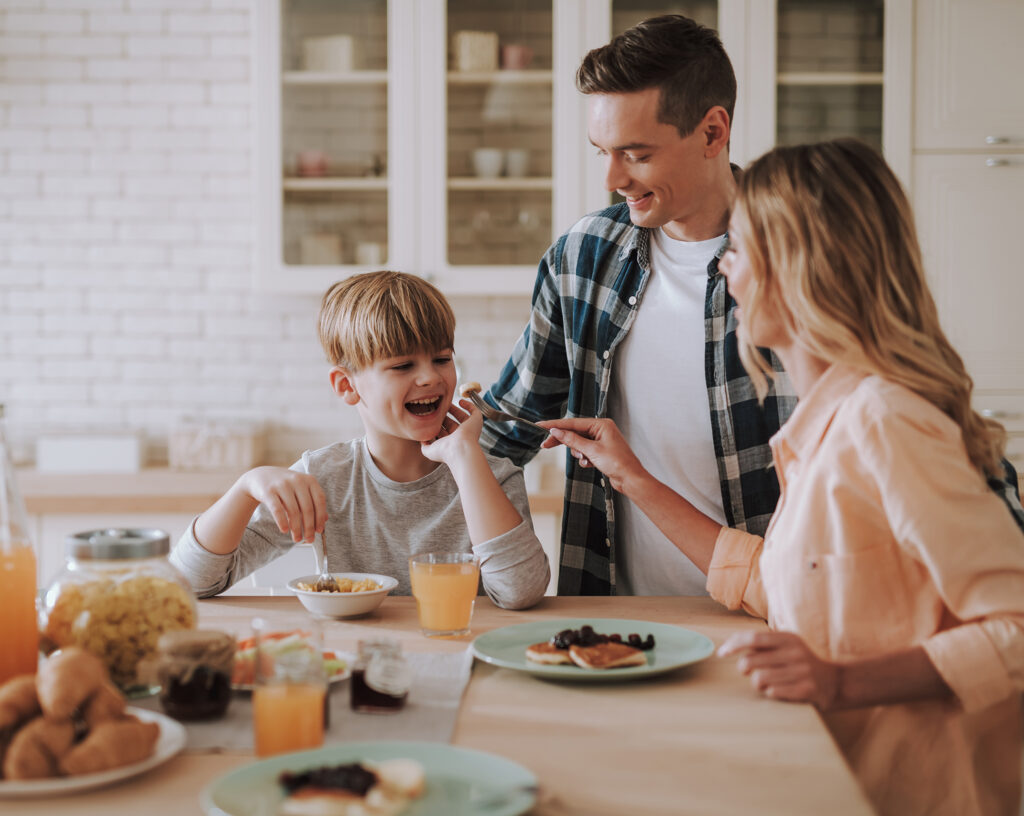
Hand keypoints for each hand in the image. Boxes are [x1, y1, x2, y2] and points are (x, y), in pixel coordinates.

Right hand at [239, 466, 326, 543]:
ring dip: (296, 528)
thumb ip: (313, 502)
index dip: (320, 517)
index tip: (319, 530)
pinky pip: (277, 509)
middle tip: (309, 540)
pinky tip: (284, 530)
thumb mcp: (301, 490)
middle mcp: (297, 480)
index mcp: (309, 480)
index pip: (320, 500)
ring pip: (293, 511)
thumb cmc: (285, 486)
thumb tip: (325, 520)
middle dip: (309, 527)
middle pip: (307, 508)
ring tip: (297, 539)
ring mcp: (282, 485)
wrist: (260, 476)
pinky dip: (282, 521)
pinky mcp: (269, 491)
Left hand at [421, 399, 482, 465]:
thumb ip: (424, 445)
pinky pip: (474, 411)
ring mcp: (469, 428)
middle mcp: (460, 436)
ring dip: (454, 409)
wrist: (459, 450)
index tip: (429, 416)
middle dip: (443, 415)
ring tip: (446, 402)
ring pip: (462, 416)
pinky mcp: (476, 421)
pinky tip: (461, 401)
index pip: (443, 432)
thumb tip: (422, 438)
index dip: (436, 424)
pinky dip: (468, 405)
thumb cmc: (445, 452)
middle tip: (435, 407)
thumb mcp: (429, 451)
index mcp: (450, 443)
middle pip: (451, 423)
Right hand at [539, 417, 645, 493]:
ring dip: (578, 453)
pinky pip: (584, 452)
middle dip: (563, 441)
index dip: (555, 425)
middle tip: (545, 444)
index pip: (573, 423)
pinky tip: (590, 464)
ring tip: (586, 460)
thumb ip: (572, 440)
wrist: (631, 479)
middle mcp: (601, 430)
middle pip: (574, 432)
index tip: (541, 425)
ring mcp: (601, 441)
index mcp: (601, 424)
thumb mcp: (591, 450)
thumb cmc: (618, 463)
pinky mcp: (600, 451)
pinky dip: (584, 459)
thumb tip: (557, 431)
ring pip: (579, 444)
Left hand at [717, 631, 840, 709]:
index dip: (733, 645)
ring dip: (757, 684)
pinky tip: (778, 691)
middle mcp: (795, 652)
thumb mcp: (786, 646)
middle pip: (750, 661)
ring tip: (766, 683)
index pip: (753, 638)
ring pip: (758, 679)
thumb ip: (762, 644)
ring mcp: (802, 671)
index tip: (721, 653)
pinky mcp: (807, 690)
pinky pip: (773, 692)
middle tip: (750, 672)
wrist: (836, 682)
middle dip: (744, 669)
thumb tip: (730, 645)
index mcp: (788, 638)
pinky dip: (770, 693)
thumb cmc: (801, 663)